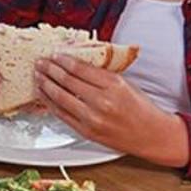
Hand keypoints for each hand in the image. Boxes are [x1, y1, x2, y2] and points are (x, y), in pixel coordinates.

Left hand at [34, 55, 188, 166]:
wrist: (153, 135)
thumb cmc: (141, 108)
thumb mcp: (125, 83)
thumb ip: (101, 74)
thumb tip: (75, 63)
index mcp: (114, 84)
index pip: (79, 68)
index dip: (63, 60)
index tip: (55, 55)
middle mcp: (102, 101)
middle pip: (66, 81)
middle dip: (49, 69)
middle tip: (40, 62)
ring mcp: (93, 118)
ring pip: (60, 98)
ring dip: (45, 85)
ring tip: (38, 76)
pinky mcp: (87, 132)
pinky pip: (62, 115)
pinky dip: (50, 103)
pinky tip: (44, 95)